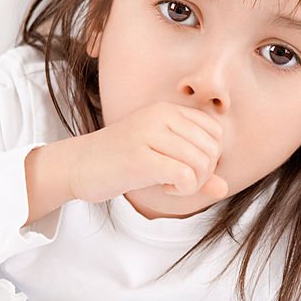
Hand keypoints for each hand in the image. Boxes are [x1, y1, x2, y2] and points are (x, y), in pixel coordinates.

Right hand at [68, 101, 228, 204]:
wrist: (76, 165)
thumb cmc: (119, 162)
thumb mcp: (160, 159)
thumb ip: (193, 171)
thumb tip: (224, 187)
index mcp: (167, 110)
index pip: (215, 132)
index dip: (210, 158)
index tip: (187, 168)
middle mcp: (161, 116)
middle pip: (212, 149)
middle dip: (203, 174)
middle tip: (179, 181)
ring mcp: (149, 135)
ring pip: (201, 163)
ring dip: (192, 184)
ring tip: (170, 184)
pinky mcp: (141, 158)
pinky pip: (185, 176)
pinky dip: (182, 189)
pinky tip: (164, 188)